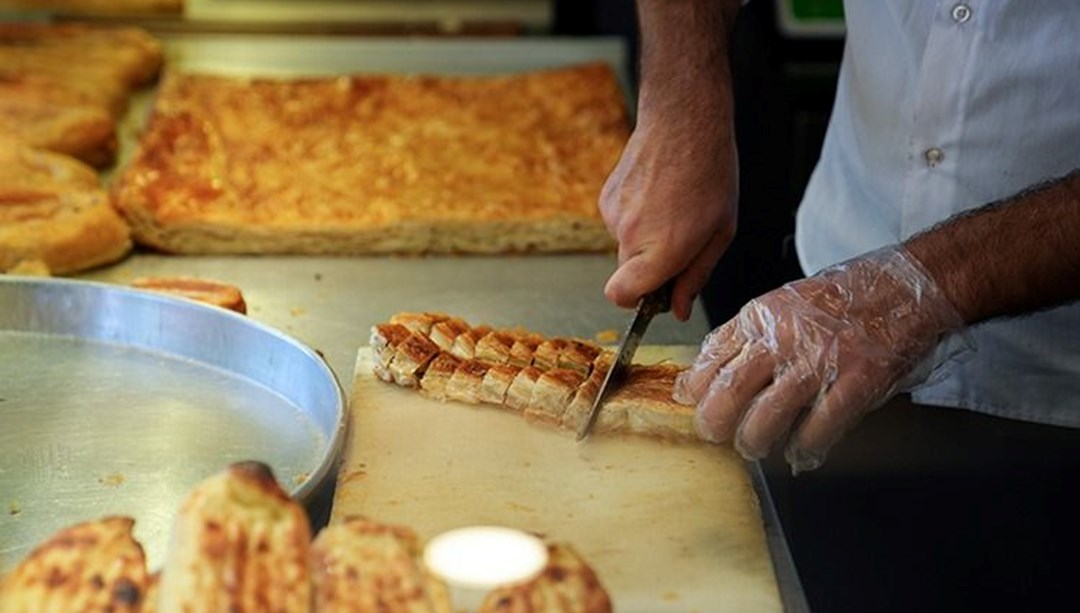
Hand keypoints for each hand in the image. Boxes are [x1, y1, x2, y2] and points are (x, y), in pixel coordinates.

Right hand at [598, 116, 737, 320]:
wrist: (684, 122)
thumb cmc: (710, 173)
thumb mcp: (720, 232)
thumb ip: (696, 276)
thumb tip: (679, 309)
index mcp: (662, 250)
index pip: (621, 296)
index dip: (634, 301)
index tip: (653, 293)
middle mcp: (631, 235)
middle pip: (627, 273)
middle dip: (649, 267)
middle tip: (680, 240)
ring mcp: (614, 215)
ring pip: (625, 246)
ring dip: (645, 237)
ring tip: (672, 207)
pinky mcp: (606, 197)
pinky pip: (619, 222)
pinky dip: (636, 216)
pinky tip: (657, 193)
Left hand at [673, 247, 967, 472]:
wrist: (906, 286)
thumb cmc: (844, 298)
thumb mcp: (783, 303)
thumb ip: (749, 335)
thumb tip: (706, 374)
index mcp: (762, 316)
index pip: (710, 357)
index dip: (694, 388)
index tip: (690, 403)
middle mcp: (783, 338)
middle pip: (728, 392)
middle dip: (714, 423)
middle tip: (715, 435)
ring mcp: (820, 361)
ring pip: (765, 418)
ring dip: (754, 441)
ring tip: (754, 446)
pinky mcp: (855, 382)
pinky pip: (818, 429)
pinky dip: (804, 448)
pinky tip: (800, 453)